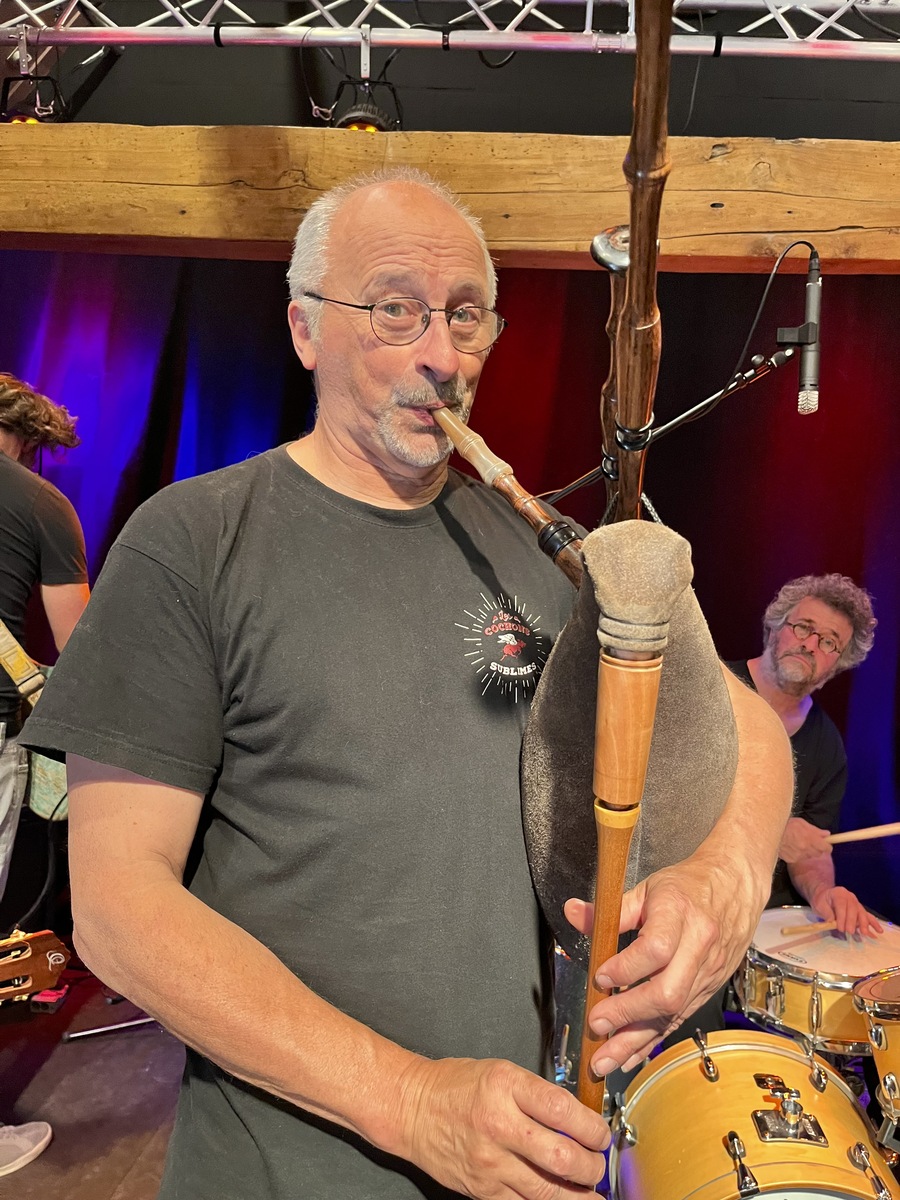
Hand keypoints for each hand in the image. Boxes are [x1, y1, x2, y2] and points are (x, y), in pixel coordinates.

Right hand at [394, 1055, 608, 1199]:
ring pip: (547, 1190)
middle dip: (591, 1166)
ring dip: (578, 1194)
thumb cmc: (457, 1086)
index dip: (592, 1127)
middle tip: (598, 1164)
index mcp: (506, 1086)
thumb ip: (537, 1095)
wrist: (413, 1108)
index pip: (562, 1110)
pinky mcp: (482, 1189)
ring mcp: (490, 1162)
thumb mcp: (501, 1072)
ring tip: (590, 1191)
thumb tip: (577, 1122)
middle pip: (561, 1156)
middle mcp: (499, 1124)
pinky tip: (560, 1199)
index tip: (601, 1134)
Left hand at [564, 851, 767, 1077]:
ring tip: (605, 1059)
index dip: (625, 968)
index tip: (600, 976)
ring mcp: (707, 972)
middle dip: (628, 1013)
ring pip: (672, 1013)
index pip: (655, 949)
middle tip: (596, 1023)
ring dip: (636, 1040)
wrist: (735, 886)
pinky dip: (652, 1039)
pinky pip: (679, 1019)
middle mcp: (699, 946)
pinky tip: (630, 1055)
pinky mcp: (709, 989)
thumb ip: (611, 908)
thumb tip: (572, 913)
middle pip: (667, 991)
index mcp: (680, 913)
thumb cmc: (689, 886)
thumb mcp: (648, 888)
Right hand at [778, 818, 831, 863]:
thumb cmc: (786, 824)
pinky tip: (791, 847)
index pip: (826, 848)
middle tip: (811, 841)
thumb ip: (815, 830)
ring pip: (809, 856)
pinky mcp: (791, 859)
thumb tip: (827, 834)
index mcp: (810, 838)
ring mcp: (798, 855)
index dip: (827, 846)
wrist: (770, 831)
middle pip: (819, 853)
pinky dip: (797, 854)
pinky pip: (799, 858)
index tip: (826, 844)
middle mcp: (805, 849)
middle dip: (817, 848)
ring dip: (807, 851)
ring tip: (798, 843)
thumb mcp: (802, 823)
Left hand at [809, 884, 883, 937]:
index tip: (840, 928)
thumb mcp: (819, 905)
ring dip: (864, 923)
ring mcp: (857, 903)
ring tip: (864, 933)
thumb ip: (827, 913)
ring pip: (862, 912)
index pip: (842, 905)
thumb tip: (833, 922)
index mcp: (839, 893)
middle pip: (853, 908)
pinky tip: (879, 931)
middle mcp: (850, 897)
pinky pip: (868, 916)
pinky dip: (873, 923)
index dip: (842, 917)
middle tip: (850, 932)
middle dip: (852, 921)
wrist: (825, 896)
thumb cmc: (822, 901)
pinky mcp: (860, 910)